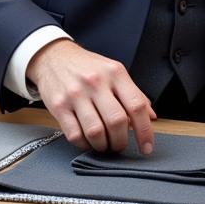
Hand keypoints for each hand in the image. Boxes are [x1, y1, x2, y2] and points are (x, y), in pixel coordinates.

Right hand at [27, 38, 155, 154]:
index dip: (145, 131)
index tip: (147, 147)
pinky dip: (84, 144)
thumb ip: (134, 93)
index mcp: (116, 73)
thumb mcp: (114, 71)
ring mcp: (76, 94)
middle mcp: (96, 82)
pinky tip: (88, 141)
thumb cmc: (88, 67)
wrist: (54, 57)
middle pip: (116, 121)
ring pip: (95, 132)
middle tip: (120, 145)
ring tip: (105, 145)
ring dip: (103, 146)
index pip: (136, 105)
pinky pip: (74, 135)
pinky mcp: (58, 106)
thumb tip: (151, 116)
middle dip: (121, 141)